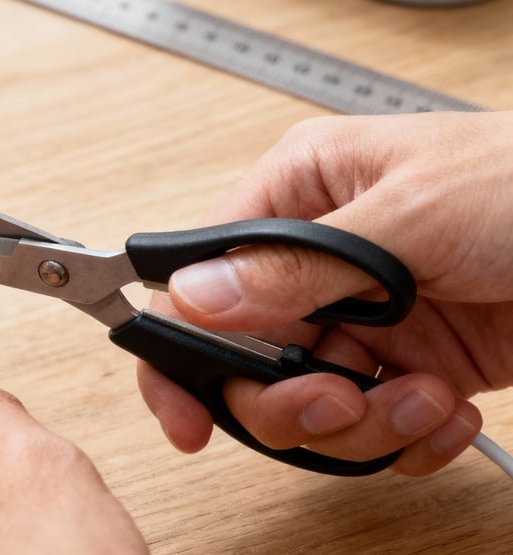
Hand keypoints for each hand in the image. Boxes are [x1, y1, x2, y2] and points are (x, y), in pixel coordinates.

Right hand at [139, 112, 512, 475]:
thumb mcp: (411, 215)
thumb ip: (294, 265)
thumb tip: (191, 296)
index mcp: (300, 193)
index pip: (197, 280)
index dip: (179, 352)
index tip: (186, 415)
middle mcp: (321, 259)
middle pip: (245, 360)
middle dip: (289, 399)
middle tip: (338, 400)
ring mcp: (367, 317)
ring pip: (308, 404)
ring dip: (365, 422)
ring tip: (423, 398)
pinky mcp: (414, 364)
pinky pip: (372, 427)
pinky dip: (408, 436)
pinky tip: (449, 407)